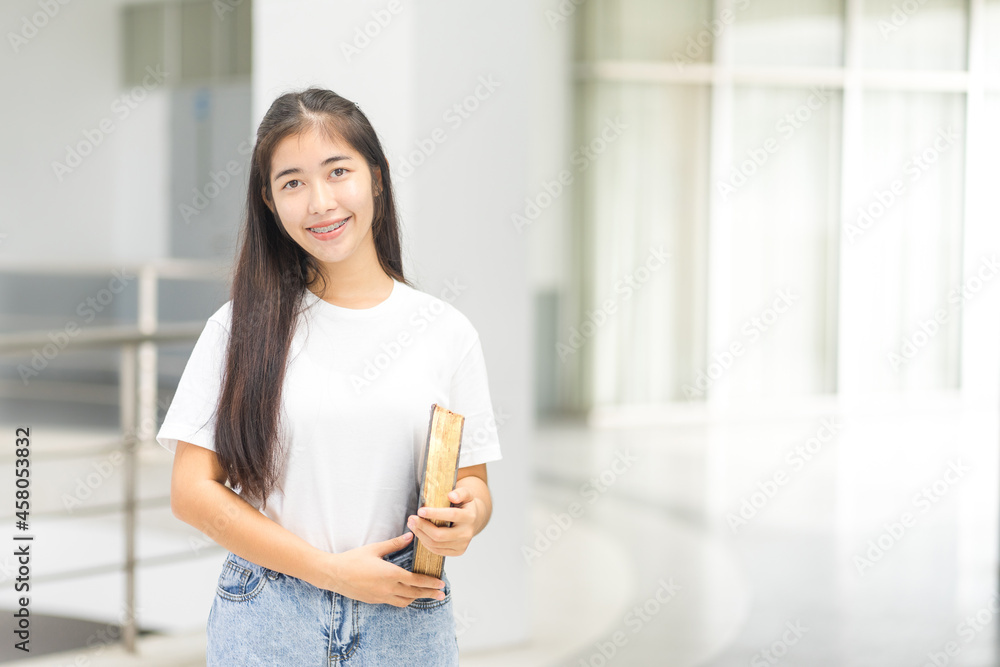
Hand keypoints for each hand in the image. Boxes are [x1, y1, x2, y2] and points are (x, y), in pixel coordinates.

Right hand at [310, 532, 445, 606]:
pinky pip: (394, 602)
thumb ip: (394, 544)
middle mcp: (388, 589)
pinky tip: (407, 596)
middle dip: (429, 593)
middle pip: (414, 593)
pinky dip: (404, 600)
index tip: (441, 583)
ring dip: (417, 598)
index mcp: (390, 575)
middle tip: (442, 593)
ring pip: (405, 601)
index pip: (416, 581)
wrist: (334, 574)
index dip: (430, 583)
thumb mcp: (375, 548)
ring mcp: (381, 597)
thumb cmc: (353, 559)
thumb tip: (410, 536)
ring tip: (427, 595)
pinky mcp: (374, 600)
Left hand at [407, 487, 480, 556]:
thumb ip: (460, 492)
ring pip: (436, 544)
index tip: (420, 511)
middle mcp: (467, 533)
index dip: (435, 514)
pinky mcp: (458, 552)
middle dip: (422, 527)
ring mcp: (463, 545)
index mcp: (470, 517)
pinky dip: (425, 542)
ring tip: (412, 525)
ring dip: (421, 535)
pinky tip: (420, 533)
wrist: (474, 519)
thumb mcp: (466, 494)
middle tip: (411, 519)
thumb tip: (451, 496)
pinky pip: (437, 550)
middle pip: (440, 535)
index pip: (452, 515)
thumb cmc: (466, 505)